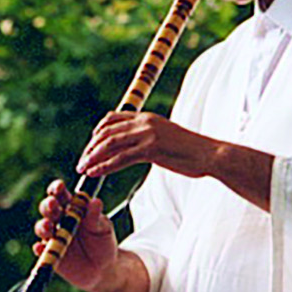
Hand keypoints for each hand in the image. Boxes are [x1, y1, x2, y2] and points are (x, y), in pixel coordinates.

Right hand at [32, 180, 118, 291]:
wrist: (103, 269)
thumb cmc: (103, 242)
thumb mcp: (103, 228)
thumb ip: (96, 217)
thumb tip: (96, 201)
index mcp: (72, 207)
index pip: (60, 194)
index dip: (57, 189)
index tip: (59, 187)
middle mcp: (59, 220)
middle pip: (48, 209)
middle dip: (48, 205)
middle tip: (53, 205)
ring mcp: (53, 237)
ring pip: (42, 228)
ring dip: (43, 226)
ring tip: (49, 227)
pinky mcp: (50, 253)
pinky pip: (41, 250)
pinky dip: (39, 249)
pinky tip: (41, 248)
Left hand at [76, 112, 219, 179]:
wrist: (209, 154)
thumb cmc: (190, 151)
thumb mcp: (166, 137)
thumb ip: (149, 136)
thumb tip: (137, 145)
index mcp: (147, 117)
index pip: (113, 118)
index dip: (97, 132)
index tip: (90, 145)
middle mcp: (144, 121)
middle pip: (107, 131)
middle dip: (91, 147)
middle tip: (82, 161)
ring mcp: (147, 134)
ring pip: (110, 144)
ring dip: (93, 157)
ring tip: (83, 169)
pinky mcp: (151, 149)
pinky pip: (120, 158)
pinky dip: (104, 166)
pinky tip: (96, 174)